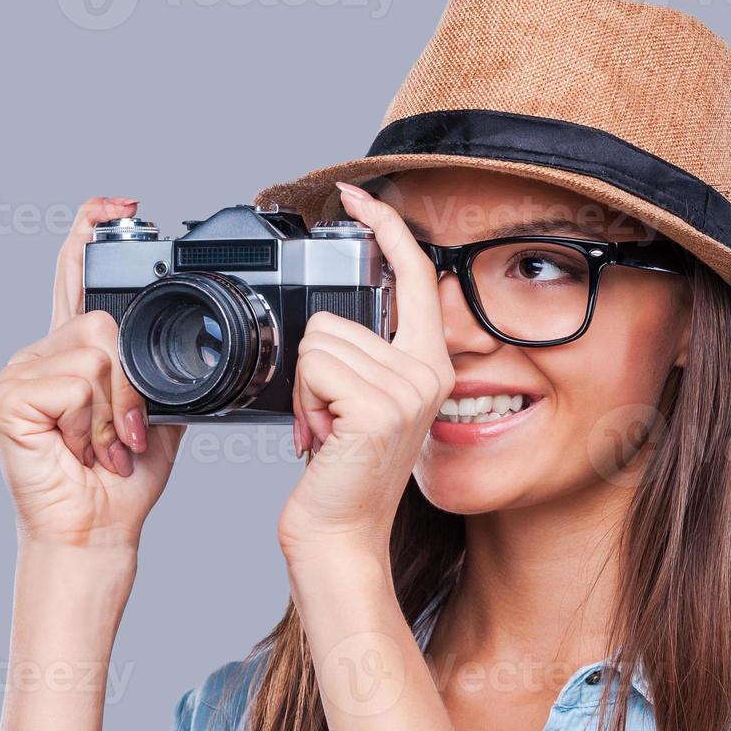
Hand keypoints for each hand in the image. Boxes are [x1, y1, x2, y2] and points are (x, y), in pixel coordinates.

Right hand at [0, 197, 184, 549]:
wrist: (100, 532)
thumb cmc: (123, 479)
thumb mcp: (159, 414)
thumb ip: (164, 371)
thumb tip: (197, 343)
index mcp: (72, 354)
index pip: (75, 277)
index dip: (92, 234)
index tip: (120, 204)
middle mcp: (39, 355)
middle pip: (102, 320)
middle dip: (132, 384)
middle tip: (130, 434)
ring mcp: (18, 374)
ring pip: (96, 351)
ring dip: (118, 409)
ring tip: (107, 446)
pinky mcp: (8, 399)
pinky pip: (75, 382)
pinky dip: (95, 421)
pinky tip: (83, 449)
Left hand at [277, 183, 453, 563]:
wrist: (338, 536)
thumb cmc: (342, 475)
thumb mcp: (362, 405)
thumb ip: (365, 358)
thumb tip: (334, 324)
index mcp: (427, 365)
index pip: (414, 276)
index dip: (387, 227)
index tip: (358, 195)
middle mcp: (427, 372)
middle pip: (337, 316)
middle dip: (313, 367)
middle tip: (327, 417)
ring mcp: (406, 389)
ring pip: (318, 342)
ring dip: (305, 389)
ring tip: (325, 430)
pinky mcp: (377, 406)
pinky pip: (313, 365)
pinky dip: (302, 403)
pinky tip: (321, 438)